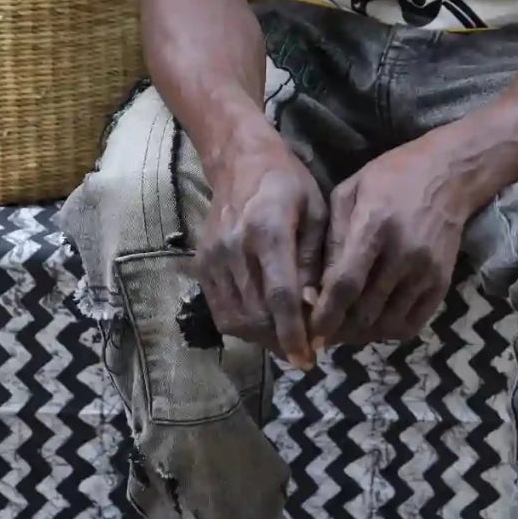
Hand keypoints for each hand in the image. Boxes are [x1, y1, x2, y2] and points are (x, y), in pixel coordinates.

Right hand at [197, 140, 327, 369]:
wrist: (239, 160)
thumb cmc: (287, 182)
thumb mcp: (315, 210)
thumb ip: (314, 260)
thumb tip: (314, 306)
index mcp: (267, 230)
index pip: (279, 296)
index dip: (293, 332)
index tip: (308, 358)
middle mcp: (234, 248)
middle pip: (257, 314)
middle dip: (282, 340)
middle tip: (306, 349)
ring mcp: (213, 257)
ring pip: (236, 319)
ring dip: (263, 337)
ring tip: (286, 338)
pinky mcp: (202, 265)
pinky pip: (220, 310)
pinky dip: (242, 326)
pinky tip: (263, 322)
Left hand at [309, 139, 467, 349]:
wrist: (448, 175)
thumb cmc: (392, 176)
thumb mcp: (351, 191)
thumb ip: (332, 238)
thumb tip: (315, 287)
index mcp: (374, 224)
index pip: (346, 284)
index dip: (326, 314)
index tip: (309, 332)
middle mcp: (403, 252)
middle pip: (365, 310)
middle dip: (340, 328)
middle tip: (324, 331)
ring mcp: (426, 271)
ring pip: (388, 323)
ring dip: (363, 333)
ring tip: (346, 328)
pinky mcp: (442, 283)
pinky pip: (412, 324)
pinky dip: (389, 331)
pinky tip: (375, 322)